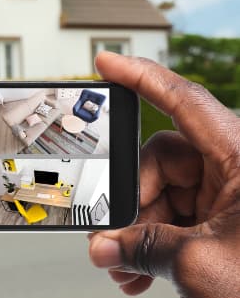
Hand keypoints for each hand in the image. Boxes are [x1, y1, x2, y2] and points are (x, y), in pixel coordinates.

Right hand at [88, 52, 239, 296]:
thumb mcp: (202, 265)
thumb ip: (144, 249)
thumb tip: (105, 245)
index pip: (184, 101)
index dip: (141, 77)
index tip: (108, 64)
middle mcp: (239, 168)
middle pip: (163, 159)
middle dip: (133, 201)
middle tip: (114, 233)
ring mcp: (236, 195)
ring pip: (169, 193)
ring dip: (142, 230)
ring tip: (127, 263)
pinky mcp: (233, 220)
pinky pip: (183, 217)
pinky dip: (160, 241)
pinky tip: (144, 268)